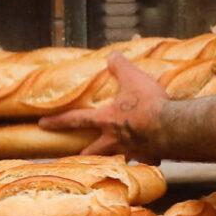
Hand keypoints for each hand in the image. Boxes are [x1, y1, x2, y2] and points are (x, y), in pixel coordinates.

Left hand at [41, 55, 165, 156]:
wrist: (173, 127)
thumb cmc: (148, 103)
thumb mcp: (132, 78)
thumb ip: (119, 66)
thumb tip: (112, 55)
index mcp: (107, 120)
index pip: (76, 120)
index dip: (58, 121)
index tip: (43, 124)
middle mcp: (116, 139)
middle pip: (94, 151)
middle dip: (84, 153)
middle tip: (78, 156)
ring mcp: (133, 150)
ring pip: (120, 158)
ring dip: (117, 159)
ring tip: (118, 159)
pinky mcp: (151, 155)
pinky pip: (148, 160)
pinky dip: (149, 159)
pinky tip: (153, 159)